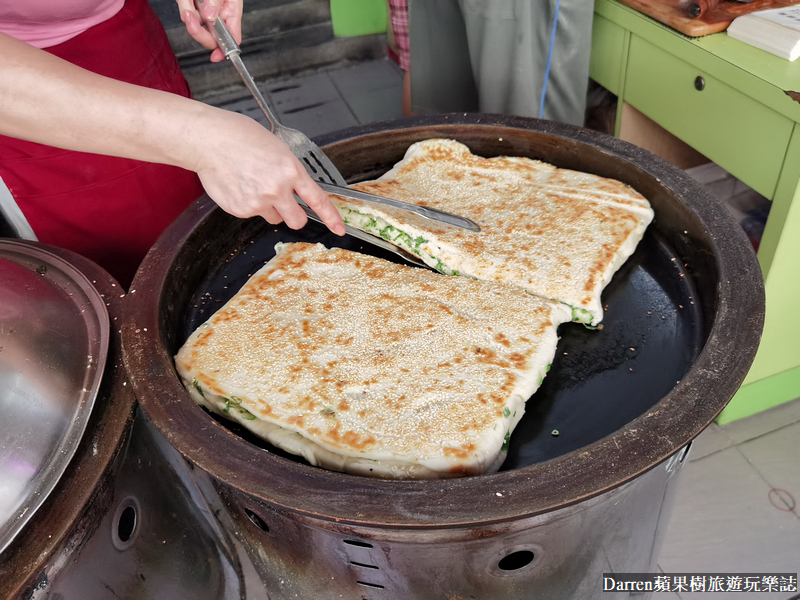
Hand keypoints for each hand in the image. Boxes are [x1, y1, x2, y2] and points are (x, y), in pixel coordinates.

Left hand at [177, 0, 242, 62]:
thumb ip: (216, 2)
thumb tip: (211, 17)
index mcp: (232, 12)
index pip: (232, 38)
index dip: (225, 50)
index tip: (217, 56)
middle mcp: (219, 15)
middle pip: (211, 38)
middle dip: (198, 32)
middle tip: (190, 19)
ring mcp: (205, 13)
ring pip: (195, 26)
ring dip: (188, 16)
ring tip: (188, 3)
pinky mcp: (193, 8)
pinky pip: (186, 14)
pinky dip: (184, 6)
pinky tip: (187, 1)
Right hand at [192, 110, 345, 235]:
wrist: (208, 140)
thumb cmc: (239, 137)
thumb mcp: (277, 148)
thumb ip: (289, 173)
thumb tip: (295, 189)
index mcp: (290, 170)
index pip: (317, 200)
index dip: (331, 217)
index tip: (339, 228)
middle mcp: (276, 190)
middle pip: (297, 220)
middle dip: (294, 215)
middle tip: (285, 204)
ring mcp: (258, 202)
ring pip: (273, 217)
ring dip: (268, 207)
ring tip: (253, 184)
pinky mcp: (240, 210)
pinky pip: (252, 214)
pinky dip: (248, 204)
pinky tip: (239, 185)